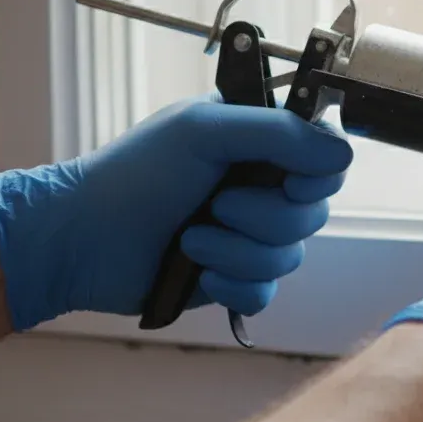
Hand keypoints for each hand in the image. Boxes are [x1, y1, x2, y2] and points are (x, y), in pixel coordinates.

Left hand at [0, 95, 353, 329]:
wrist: (80, 240)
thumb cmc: (133, 174)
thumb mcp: (205, 130)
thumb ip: (280, 132)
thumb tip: (341, 154)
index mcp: (261, 142)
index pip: (327, 158)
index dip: (317, 176)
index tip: (287, 181)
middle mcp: (263, 186)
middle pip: (314, 212)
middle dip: (264, 217)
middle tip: (217, 205)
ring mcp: (250, 234)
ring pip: (292, 255)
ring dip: (239, 251)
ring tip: (190, 239)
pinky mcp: (235, 277)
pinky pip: (267, 291)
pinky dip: (234, 283)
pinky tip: (199, 273)